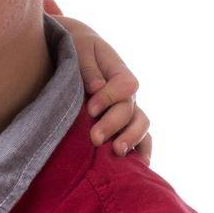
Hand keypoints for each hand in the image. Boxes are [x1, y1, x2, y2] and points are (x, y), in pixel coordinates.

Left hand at [46, 0, 153, 162]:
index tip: (90, 108)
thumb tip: (97, 87)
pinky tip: (137, 165)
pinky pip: (141, 138)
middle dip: (113, 125)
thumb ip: (87, 68)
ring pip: (141, 124)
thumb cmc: (74, 47)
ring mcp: (126, 109)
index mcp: (117, 70)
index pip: (126, 85)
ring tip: (117, 152)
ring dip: (131, 139)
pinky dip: (142, 151)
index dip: (111, 97)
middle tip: (94, 138)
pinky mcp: (121, 124)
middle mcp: (125, 93)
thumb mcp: (78, 49)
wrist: (71, 50)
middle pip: (130, 109)